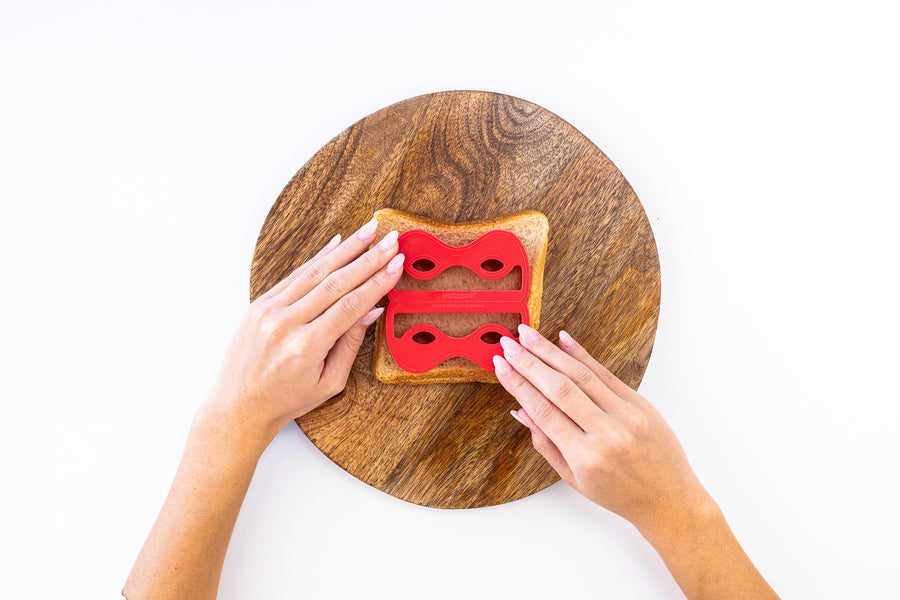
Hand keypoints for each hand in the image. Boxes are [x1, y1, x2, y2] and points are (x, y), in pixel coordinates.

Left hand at [204, 218, 403, 440]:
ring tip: (368, 231)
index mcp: (306, 347)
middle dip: (368, 258)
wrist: (239, 406)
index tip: (396, 263)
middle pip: (336, 282)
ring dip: (345, 249)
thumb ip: (351, 345)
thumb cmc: (286, 399)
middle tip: (390, 239)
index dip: (377, 282)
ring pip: (315, 272)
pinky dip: (317, 258)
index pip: (350, 305)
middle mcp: (285, 324)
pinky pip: (294, 276)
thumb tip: (372, 309)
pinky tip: (337, 243)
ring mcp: (269, 311)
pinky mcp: (259, 304)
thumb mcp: (329, 383)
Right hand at [493, 326, 711, 532]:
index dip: (517, 384)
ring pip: (580, 375)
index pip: (543, 411)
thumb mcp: (573, 478)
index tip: (501, 366)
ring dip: (550, 351)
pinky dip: (582, 354)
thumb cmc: (619, 493)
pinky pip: (605, 373)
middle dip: (528, 362)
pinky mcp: (639, 403)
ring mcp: (625, 415)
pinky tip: (563, 339)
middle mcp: (606, 433)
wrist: (668, 498)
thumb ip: (546, 444)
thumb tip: (521, 411)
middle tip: (508, 344)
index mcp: (585, 457)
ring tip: (528, 335)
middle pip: (558, 387)